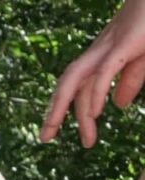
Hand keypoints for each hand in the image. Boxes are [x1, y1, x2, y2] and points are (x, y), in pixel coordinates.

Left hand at [41, 0, 144, 147]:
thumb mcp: (143, 55)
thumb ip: (131, 78)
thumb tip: (117, 106)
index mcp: (103, 53)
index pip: (77, 83)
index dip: (65, 107)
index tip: (57, 131)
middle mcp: (99, 49)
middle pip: (68, 83)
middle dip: (54, 111)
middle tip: (44, 138)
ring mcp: (109, 44)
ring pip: (76, 78)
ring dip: (67, 106)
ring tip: (65, 132)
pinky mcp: (124, 41)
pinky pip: (104, 70)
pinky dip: (96, 92)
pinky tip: (93, 113)